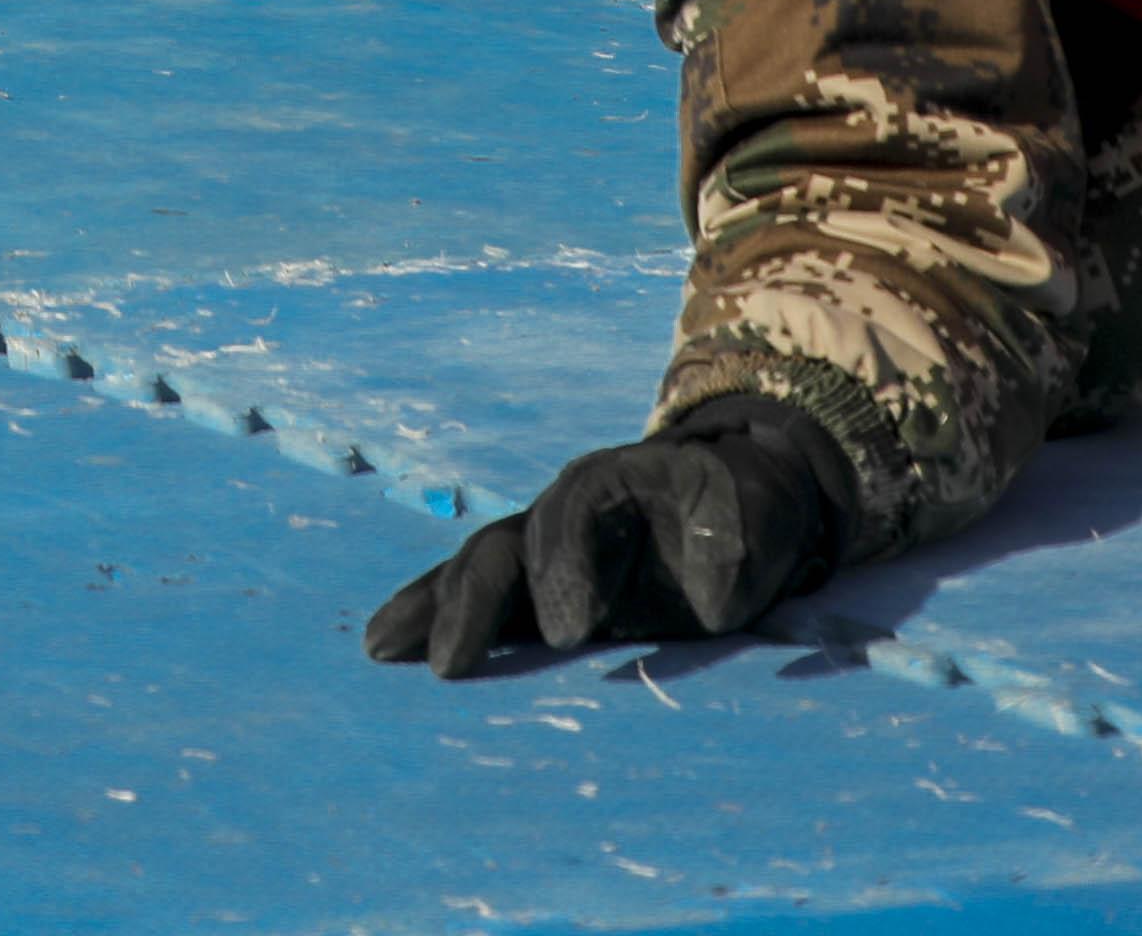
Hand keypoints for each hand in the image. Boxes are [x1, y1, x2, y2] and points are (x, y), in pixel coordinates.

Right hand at [365, 401, 854, 673]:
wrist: (736, 503)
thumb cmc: (748, 513)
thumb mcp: (758, 516)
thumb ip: (732, 545)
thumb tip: (711, 602)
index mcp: (615, 480)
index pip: (578, 511)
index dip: (568, 566)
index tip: (569, 631)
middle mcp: (563, 509)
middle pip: (508, 542)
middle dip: (479, 602)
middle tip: (455, 661)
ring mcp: (542, 546)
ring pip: (476, 566)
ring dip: (433, 606)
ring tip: (383, 647)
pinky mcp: (535, 586)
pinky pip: (472, 592)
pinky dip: (429, 612)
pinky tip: (385, 643)